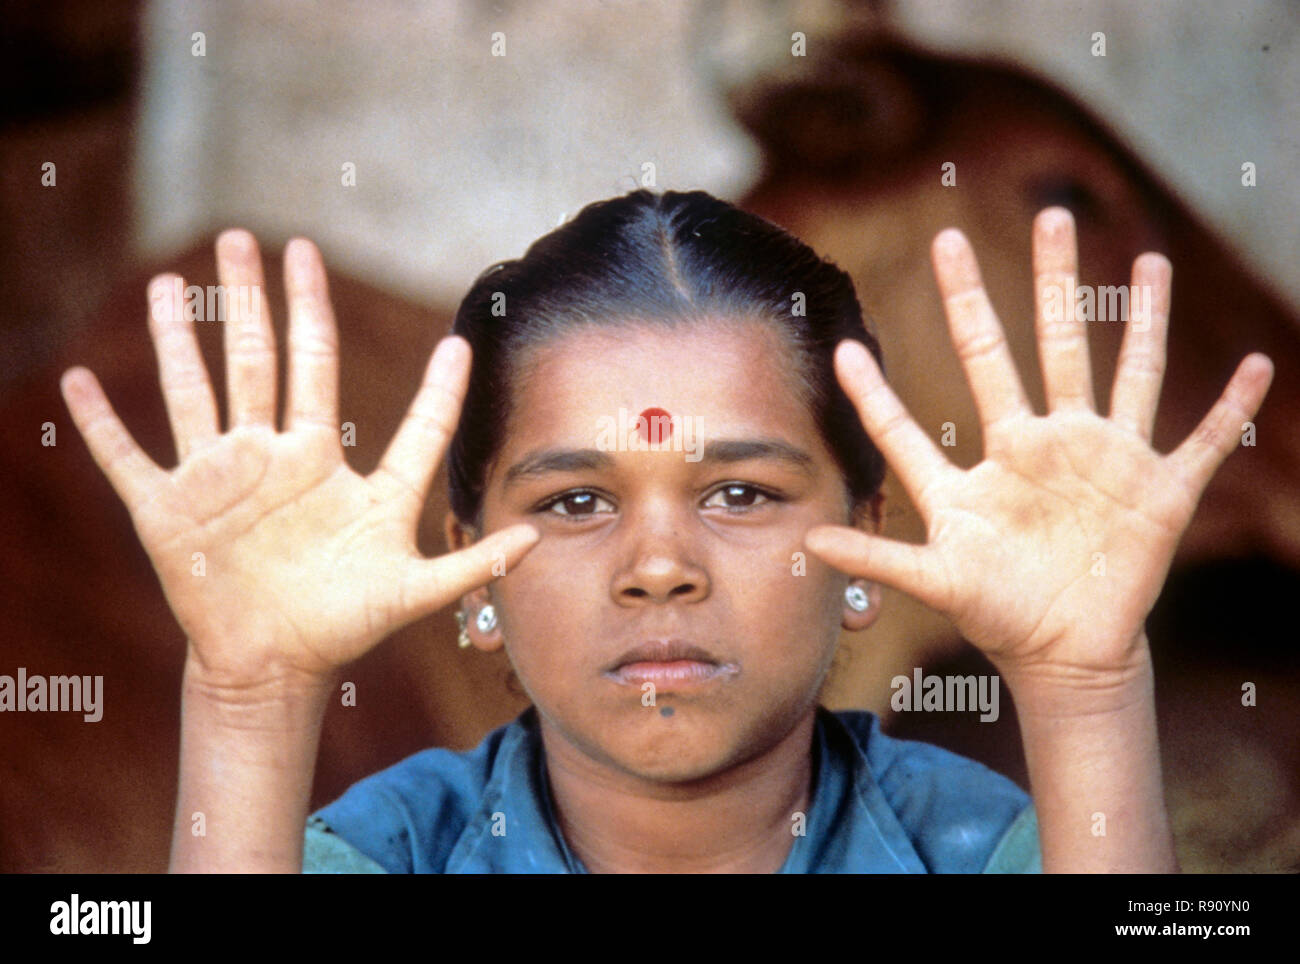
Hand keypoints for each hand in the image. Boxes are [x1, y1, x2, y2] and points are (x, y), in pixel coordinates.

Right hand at [60, 230, 537, 686]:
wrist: (275, 666)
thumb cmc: (343, 625)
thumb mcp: (412, 593)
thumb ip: (471, 564)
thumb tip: (538, 538)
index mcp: (341, 474)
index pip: (394, 418)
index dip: (435, 388)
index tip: (460, 343)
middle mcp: (284, 459)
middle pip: (277, 362)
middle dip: (275, 301)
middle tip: (276, 239)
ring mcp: (224, 478)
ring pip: (200, 389)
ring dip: (184, 335)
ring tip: (175, 279)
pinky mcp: (171, 510)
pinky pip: (128, 458)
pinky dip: (101, 423)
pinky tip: (77, 380)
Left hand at [804, 208, 1272, 683]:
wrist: (1065, 653)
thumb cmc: (1000, 613)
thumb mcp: (937, 582)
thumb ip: (879, 559)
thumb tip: (813, 541)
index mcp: (983, 470)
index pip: (921, 420)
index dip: (878, 390)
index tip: (844, 347)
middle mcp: (1041, 448)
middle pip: (1042, 350)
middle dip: (1046, 283)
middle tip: (1050, 215)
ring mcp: (1103, 462)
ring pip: (1125, 373)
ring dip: (1141, 318)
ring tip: (1149, 259)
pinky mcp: (1158, 493)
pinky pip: (1204, 442)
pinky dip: (1231, 411)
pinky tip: (1254, 368)